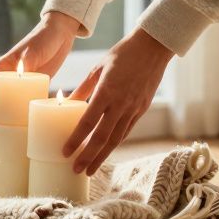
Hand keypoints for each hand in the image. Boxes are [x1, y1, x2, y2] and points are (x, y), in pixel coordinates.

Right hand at [0, 11, 80, 129]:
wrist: (60, 31)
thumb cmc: (45, 38)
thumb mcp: (35, 50)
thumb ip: (28, 60)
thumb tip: (20, 73)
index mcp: (3, 68)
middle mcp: (9, 76)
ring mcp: (20, 81)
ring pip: (8, 103)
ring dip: (5, 118)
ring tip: (7, 138)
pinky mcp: (33, 83)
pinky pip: (23, 101)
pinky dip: (21, 113)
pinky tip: (26, 126)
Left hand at [64, 27, 172, 175]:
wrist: (153, 48)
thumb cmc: (122, 54)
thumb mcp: (98, 68)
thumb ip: (83, 88)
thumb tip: (67, 103)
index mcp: (106, 91)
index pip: (88, 122)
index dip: (76, 139)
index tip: (65, 152)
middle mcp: (121, 103)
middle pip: (102, 137)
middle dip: (88, 156)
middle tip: (76, 170)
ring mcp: (134, 108)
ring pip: (116, 139)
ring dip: (102, 156)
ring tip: (90, 169)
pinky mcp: (142, 110)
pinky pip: (126, 131)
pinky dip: (115, 143)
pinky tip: (106, 152)